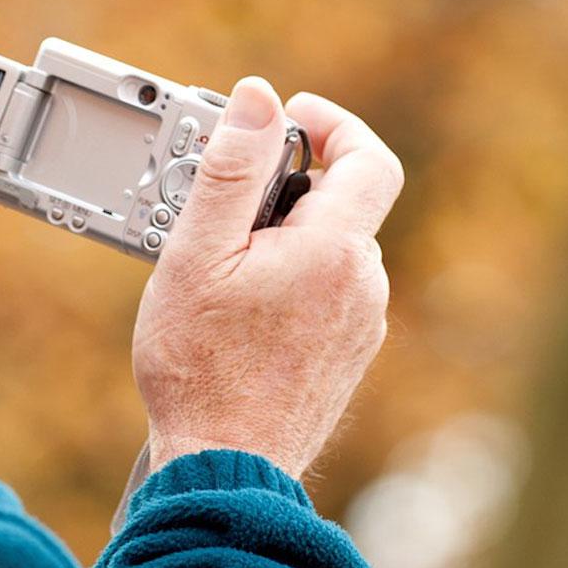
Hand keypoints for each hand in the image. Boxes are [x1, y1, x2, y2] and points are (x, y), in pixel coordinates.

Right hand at [132, 79, 404, 478]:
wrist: (225, 468)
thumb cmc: (203, 371)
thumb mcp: (197, 253)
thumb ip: (232, 168)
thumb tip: (258, 99)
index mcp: (336, 252)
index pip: (370, 158)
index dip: (334, 123)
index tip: (291, 116)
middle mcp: (363, 288)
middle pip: (341, 206)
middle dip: (287, 189)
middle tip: (224, 202)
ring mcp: (359, 328)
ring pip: (329, 254)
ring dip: (283, 241)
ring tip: (219, 267)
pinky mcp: (344, 359)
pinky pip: (326, 295)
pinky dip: (289, 282)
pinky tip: (237, 309)